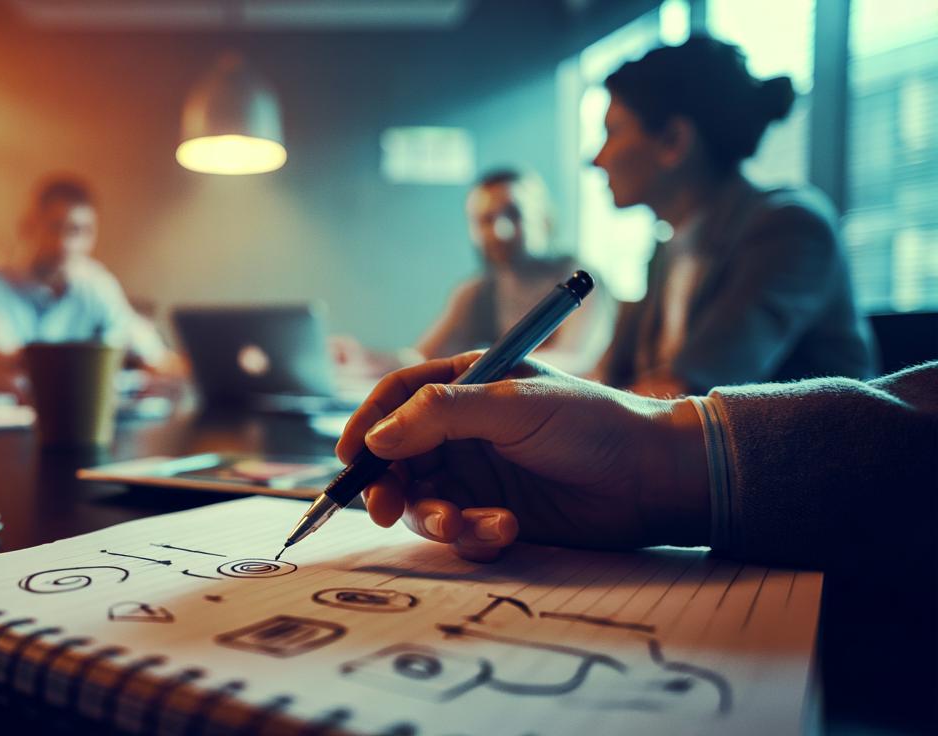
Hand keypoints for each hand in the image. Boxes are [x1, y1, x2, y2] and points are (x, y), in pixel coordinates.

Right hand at [335, 352, 709, 561]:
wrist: (651, 480)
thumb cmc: (590, 424)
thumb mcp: (512, 404)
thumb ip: (440, 415)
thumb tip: (376, 437)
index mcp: (465, 384)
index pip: (397, 398)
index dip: (367, 424)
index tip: (348, 458)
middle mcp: (463, 429)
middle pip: (398, 457)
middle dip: (390, 486)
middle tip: (387, 510)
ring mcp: (478, 474)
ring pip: (423, 501)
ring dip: (435, 518)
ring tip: (468, 525)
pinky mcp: (494, 514)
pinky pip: (459, 532)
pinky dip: (473, 536)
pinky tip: (507, 531)